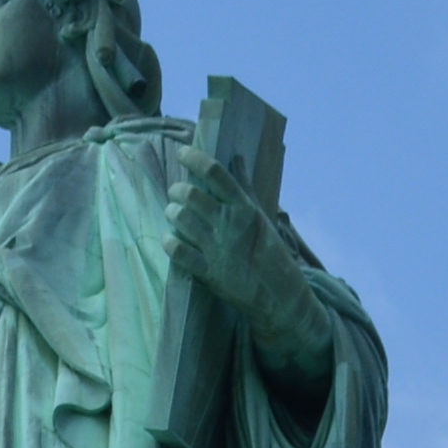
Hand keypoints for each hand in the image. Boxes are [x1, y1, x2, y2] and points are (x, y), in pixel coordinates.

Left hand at [162, 157, 330, 376]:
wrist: (278, 295)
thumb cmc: (270, 252)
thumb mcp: (260, 215)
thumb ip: (244, 187)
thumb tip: (236, 158)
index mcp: (244, 207)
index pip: (215, 173)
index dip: (194, 158)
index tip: (182, 152)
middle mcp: (229, 224)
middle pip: (192, 195)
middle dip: (178, 190)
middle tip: (176, 192)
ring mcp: (218, 249)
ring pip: (182, 220)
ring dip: (172, 212)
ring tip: (172, 212)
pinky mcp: (208, 273)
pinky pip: (179, 252)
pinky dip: (169, 243)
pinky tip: (169, 239)